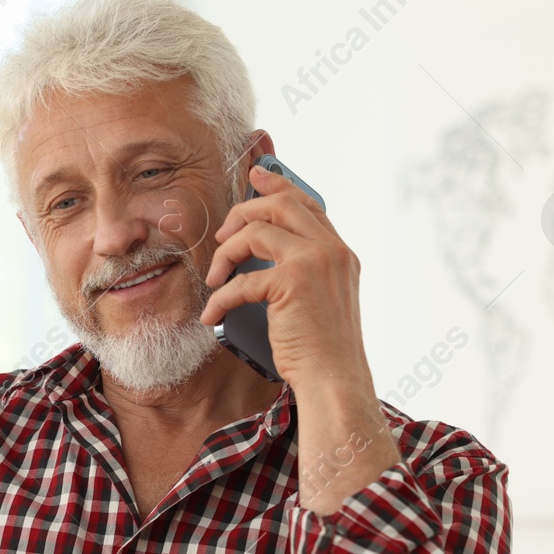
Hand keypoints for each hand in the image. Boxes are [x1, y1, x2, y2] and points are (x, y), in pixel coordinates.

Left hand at [198, 163, 363, 389]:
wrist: (335, 378)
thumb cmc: (321, 348)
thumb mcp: (319, 300)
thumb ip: (302, 271)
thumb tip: (261, 255)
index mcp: (340, 252)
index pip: (307, 204)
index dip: (278, 186)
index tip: (255, 175)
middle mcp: (332, 250)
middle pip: (280, 204)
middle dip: (242, 212)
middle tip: (222, 236)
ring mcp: (315, 262)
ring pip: (256, 231)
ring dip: (225, 254)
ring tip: (215, 278)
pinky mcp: (293, 283)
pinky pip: (242, 279)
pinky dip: (221, 297)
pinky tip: (213, 315)